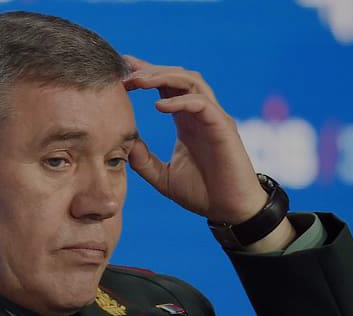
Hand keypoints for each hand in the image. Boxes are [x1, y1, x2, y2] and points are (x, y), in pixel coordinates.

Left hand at [122, 54, 269, 225]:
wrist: (229, 210)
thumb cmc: (202, 193)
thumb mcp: (162, 177)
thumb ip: (144, 160)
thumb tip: (125, 143)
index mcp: (186, 121)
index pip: (166, 87)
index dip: (146, 74)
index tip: (122, 69)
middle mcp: (200, 114)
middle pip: (177, 76)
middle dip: (150, 70)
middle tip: (125, 73)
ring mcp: (214, 117)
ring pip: (191, 81)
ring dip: (164, 77)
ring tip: (139, 82)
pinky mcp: (223, 127)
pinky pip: (202, 104)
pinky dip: (180, 101)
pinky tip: (158, 106)